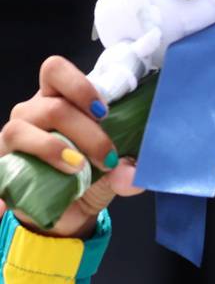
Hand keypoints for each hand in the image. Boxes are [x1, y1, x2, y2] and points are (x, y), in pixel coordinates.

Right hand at [2, 56, 140, 236]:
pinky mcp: (2, 161)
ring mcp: (14, 136)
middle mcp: (33, 113)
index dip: (79, 86)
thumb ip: (127, 170)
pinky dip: (16, 178)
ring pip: (23, 128)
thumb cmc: (89, 178)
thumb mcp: (115, 173)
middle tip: (107, 158)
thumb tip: (132, 175)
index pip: (55, 71)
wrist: (66, 212)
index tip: (104, 112)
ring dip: (54, 149)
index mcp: (61, 102)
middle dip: (88, 133)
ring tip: (78, 168)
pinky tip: (32, 190)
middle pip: (53, 107)